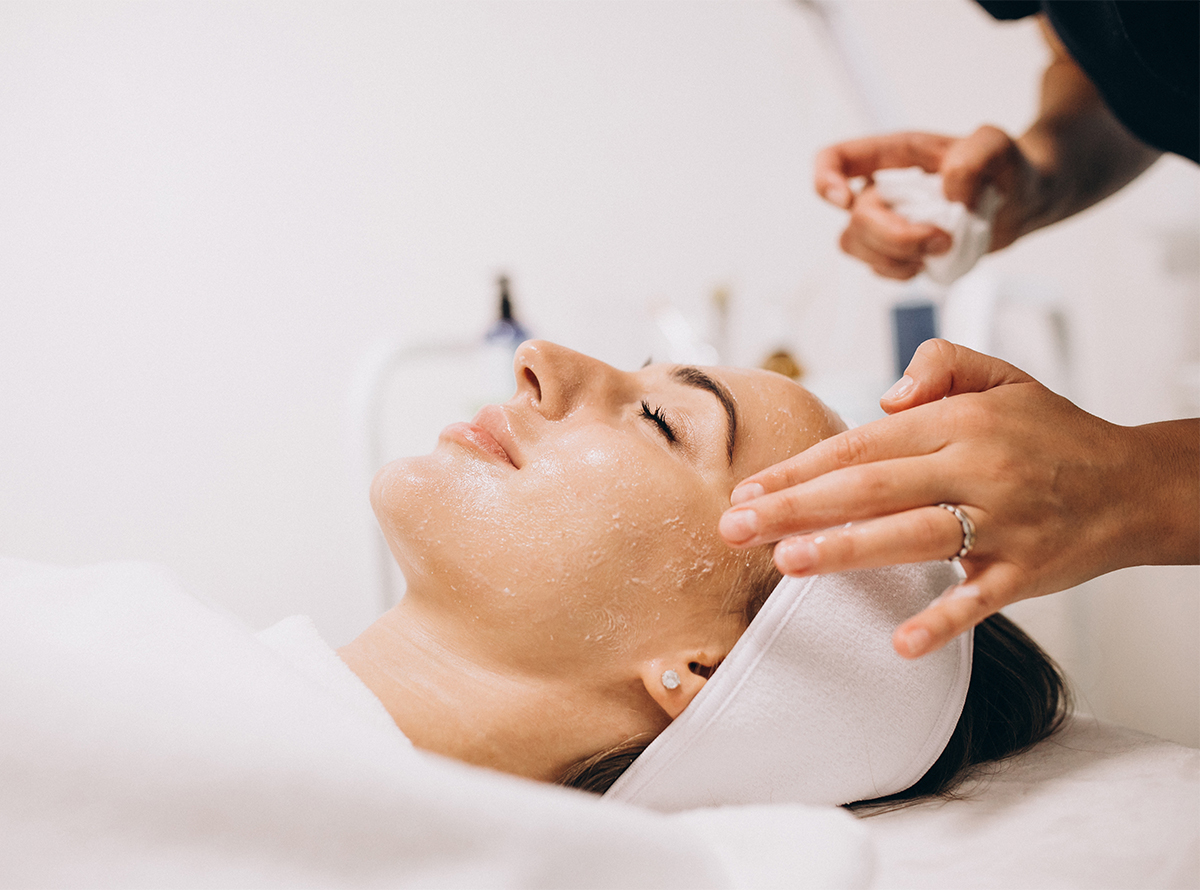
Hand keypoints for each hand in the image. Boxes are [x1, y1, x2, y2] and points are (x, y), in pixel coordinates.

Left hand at [719, 340, 1197, 657]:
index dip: (800, 468)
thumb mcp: (1003, 376)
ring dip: (846, 550)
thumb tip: (883, 394)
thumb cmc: (1053, 432)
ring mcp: (1004, 522)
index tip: (750, 489)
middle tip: (735, 528)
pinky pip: (979, 598)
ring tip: (785, 561)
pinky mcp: (1027, 571)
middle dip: (795, 508)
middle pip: (870, 489)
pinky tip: (899, 642)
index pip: (862, 445)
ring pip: (913, 535)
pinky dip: (942, 621)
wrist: (1138, 484)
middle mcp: (977, 467)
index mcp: (959, 421)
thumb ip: (940, 364)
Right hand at [813, 128, 1043, 278]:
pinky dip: (904, 271)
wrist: (1019, 204)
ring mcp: (884, 223)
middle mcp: (881, 189)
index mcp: (893, 155)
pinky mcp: (894, 252)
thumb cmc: (1003, 168)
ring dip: (897, 257)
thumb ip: (975, 157)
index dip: (826, 180)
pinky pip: (878, 269)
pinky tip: (932, 261)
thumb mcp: (998, 146)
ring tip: (939, 249)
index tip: (845, 201)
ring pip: (856, 247)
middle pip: (854, 219)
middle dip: (895, 237)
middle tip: (940, 238)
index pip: (836, 159)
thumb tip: (947, 193)